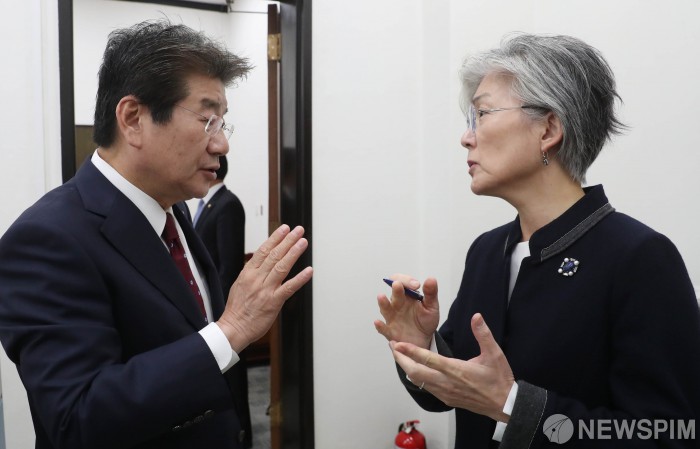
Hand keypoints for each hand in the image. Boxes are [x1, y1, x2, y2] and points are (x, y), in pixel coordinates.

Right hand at [217, 225, 312, 351]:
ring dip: (294, 253)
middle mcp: (257, 278)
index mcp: (248, 273)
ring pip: (282, 267)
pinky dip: (300, 278)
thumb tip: (260, 261)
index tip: (284, 229)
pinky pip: (289, 288)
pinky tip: (309, 271)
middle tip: (298, 230)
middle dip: (288, 241)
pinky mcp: (273, 302)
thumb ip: (251, 272)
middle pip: (274, 255)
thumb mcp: (239, 284)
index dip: (275, 238)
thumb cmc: (237, 309)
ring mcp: (265, 290)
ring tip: (303, 242)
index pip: (263, 250)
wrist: (233, 328)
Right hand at [374, 275, 439, 348]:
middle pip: (394, 294)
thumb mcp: (431, 306)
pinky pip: (383, 329)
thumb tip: (431, 279)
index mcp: (407, 295)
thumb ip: (431, 293)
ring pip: (385, 309)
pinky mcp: (390, 331)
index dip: (407, 281)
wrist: (425, 339)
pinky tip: (378, 322)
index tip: (416, 285)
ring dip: (383, 303)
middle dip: (396, 289)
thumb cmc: (426, 320)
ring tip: (381, 296)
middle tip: (398, 285)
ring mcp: (392, 317)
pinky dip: (380, 326)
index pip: (402, 282)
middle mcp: (397, 304)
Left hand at [390, 313, 513, 421]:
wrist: (504, 404)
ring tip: (399, 355)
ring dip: (407, 368)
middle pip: (416, 373)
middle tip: (393, 347)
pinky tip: (414, 369)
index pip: (429, 359)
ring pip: (418, 381)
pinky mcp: (446, 398)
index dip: (411, 351)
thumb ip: (483, 334)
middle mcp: (447, 383)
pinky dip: (416, 377)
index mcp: (457, 370)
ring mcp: (445, 393)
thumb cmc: (499, 379)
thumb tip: (476, 316)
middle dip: (402, 360)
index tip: (398, 343)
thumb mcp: (494, 354)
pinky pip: (426, 387)